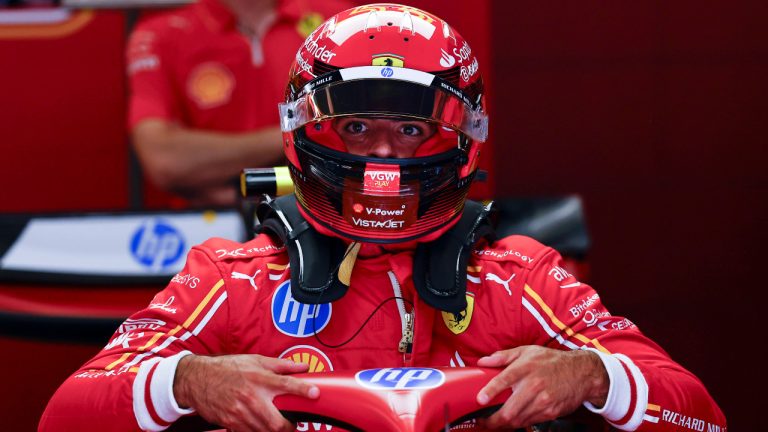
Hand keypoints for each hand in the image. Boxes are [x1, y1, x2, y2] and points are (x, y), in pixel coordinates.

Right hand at [173, 354, 318, 431]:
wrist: (198, 380)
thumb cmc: (228, 368)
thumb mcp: (255, 360)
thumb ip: (281, 366)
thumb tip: (303, 368)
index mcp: (258, 378)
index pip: (285, 384)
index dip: (302, 389)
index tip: (315, 393)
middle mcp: (250, 397)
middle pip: (276, 422)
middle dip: (290, 427)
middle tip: (295, 424)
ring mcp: (240, 413)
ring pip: (264, 431)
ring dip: (274, 431)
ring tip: (279, 425)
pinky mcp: (231, 423)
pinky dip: (259, 431)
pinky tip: (261, 426)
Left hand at [476, 346, 607, 428]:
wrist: (581, 373)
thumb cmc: (551, 361)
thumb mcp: (527, 351)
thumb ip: (503, 356)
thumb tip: (482, 361)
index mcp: (526, 368)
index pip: (505, 379)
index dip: (491, 391)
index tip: (480, 400)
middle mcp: (534, 385)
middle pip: (510, 410)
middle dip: (493, 420)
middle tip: (482, 421)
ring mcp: (543, 401)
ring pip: (518, 420)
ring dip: (504, 425)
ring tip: (494, 423)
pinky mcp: (551, 412)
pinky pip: (529, 422)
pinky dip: (518, 424)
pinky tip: (512, 421)